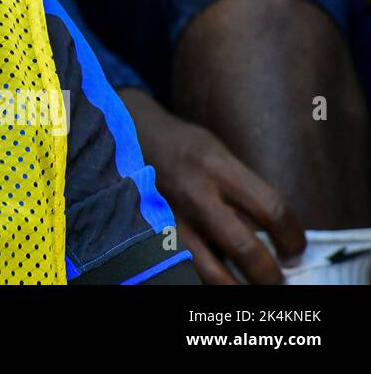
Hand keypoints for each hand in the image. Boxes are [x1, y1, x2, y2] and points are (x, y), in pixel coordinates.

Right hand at [120, 87, 305, 283]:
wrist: (128, 135)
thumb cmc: (181, 145)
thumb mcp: (218, 153)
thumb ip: (243, 189)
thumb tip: (275, 233)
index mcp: (216, 167)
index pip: (272, 209)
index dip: (293, 237)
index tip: (295, 249)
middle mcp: (193, 194)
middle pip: (245, 249)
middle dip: (269, 274)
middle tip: (277, 278)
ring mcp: (169, 218)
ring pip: (211, 272)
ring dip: (238, 287)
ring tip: (248, 287)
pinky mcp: (152, 233)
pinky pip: (184, 269)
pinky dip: (205, 279)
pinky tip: (217, 278)